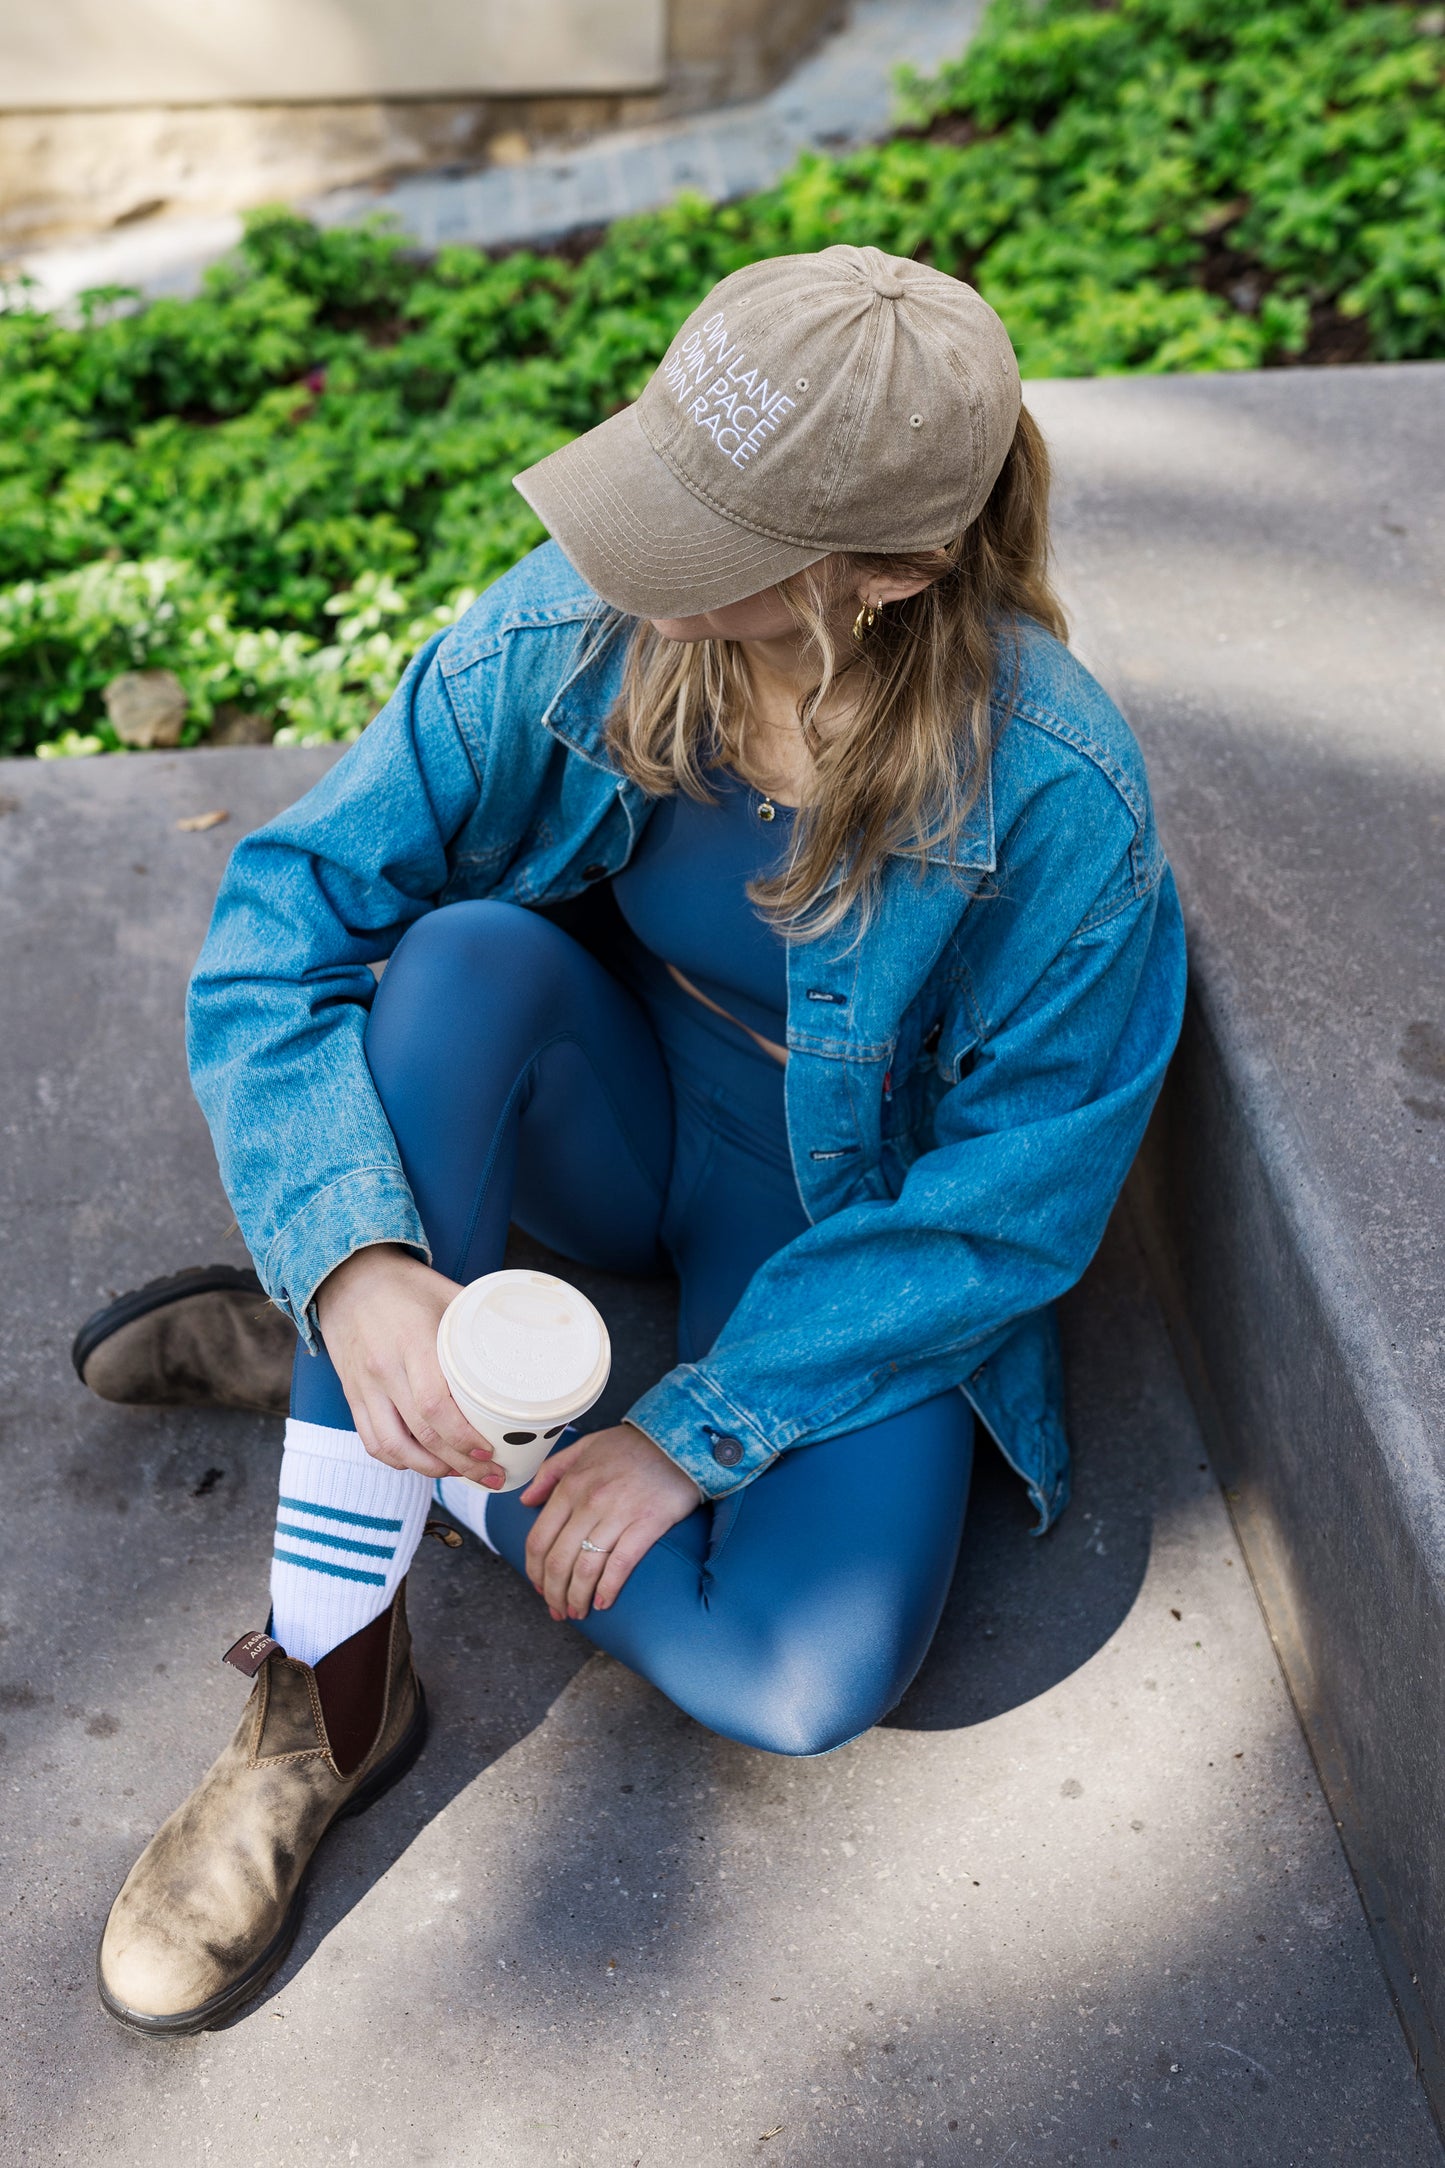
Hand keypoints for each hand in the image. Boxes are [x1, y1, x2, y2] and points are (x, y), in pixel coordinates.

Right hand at [314, 1244, 503, 1485]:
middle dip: (460, 1463)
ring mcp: (364, 1386)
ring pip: (393, 1446)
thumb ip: (480, 1321)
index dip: (464, 1437)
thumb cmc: (405, 1284)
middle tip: (491, 1476)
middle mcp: (384, 1369)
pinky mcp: (352, 1395)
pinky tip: (424, 1464)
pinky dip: (398, 1461)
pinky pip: (371, 1441)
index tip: (490, 1452)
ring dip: (429, 1469)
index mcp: (413, 1342)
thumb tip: (524, 1343)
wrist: (346, 1275)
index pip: (436, 1406)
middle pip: (421, 1434)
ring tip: (460, 1475)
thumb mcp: (447, 1293)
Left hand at [521, 1422, 700, 1620]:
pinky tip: (603, 1602)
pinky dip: (608, 1588)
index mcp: (570, 1486)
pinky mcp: (646, 1524)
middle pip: (558, 1561)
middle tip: (557, 1610)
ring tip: (577, 1612)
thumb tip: (525, 1502)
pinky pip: (620, 1565)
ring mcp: (617, 1514)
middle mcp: (588, 1502)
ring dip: (577, 1598)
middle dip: (553, 1593)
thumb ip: (550, 1472)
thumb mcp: (583, 1447)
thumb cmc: (630, 1444)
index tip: (538, 1586)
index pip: (539, 1539)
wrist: (677, 1438)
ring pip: (586, 1568)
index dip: (534, 1571)